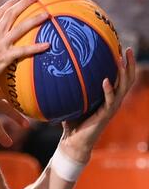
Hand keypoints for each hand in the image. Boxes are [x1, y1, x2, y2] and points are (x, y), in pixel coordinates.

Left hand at [59, 48, 138, 162]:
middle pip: (128, 79)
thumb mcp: (73, 101)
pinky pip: (110, 100)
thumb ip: (70, 88)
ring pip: (123, 88)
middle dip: (130, 64)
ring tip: (120, 61)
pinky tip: (106, 80)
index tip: (122, 48)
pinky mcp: (106, 115)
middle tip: (127, 49)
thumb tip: (57, 71)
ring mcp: (111, 107)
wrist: (73, 141)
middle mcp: (113, 100)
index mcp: (108, 96)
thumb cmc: (72, 121)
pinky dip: (108, 90)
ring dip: (123, 74)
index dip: (124, 63)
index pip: (121, 77)